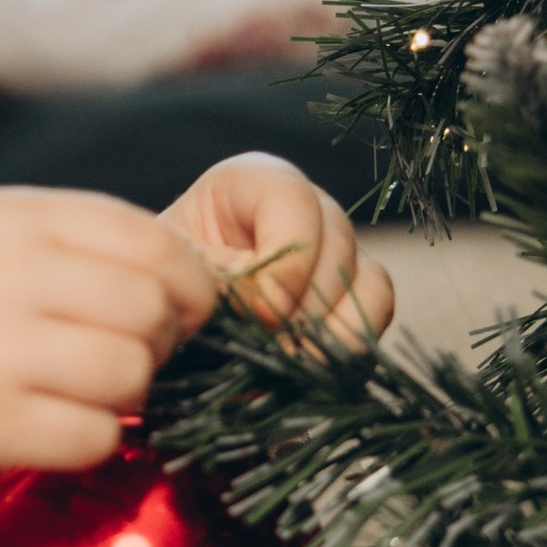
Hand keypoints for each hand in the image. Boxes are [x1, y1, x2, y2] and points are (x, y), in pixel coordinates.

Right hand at [0, 185, 216, 546]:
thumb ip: (66, 237)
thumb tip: (180, 273)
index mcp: (8, 216)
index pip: (150, 240)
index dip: (188, 281)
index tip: (181, 310)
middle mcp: (2, 275)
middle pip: (151, 308)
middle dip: (159, 340)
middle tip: (124, 357)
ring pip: (132, 373)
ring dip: (126, 392)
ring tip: (82, 392)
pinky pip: (95, 437)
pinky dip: (91, 439)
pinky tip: (53, 428)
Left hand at [162, 152, 392, 350]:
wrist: (173, 309)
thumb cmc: (168, 275)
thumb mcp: (176, 266)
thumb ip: (216, 275)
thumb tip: (269, 306)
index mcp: (253, 181)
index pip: (294, 198)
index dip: (284, 258)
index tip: (259, 310)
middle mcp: (308, 206)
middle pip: (337, 242)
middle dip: (302, 303)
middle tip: (270, 342)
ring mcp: (338, 249)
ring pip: (367, 279)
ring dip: (328, 328)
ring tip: (288, 359)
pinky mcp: (355, 291)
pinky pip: (377, 310)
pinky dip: (350, 343)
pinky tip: (310, 365)